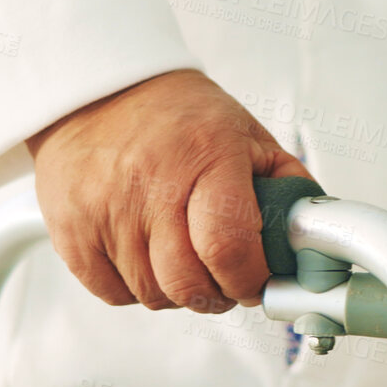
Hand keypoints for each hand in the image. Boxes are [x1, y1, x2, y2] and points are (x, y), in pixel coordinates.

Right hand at [25, 69, 311, 312]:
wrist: (97, 91)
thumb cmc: (178, 116)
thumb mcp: (246, 134)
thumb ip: (286, 188)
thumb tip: (316, 243)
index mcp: (205, 155)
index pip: (230, 250)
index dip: (250, 281)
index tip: (256, 280)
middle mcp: (150, 183)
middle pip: (188, 284)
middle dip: (217, 292)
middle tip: (223, 273)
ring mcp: (105, 210)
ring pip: (152, 295)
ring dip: (176, 289)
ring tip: (181, 251)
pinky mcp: (71, 230)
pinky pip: (114, 293)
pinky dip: (135, 286)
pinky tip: (144, 251)